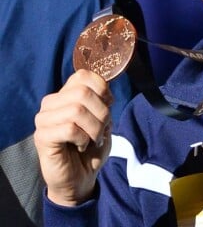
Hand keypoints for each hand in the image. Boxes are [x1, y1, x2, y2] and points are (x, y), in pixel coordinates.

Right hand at [34, 69, 112, 205]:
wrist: (81, 178)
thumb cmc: (92, 147)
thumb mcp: (104, 120)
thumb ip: (103, 102)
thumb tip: (106, 90)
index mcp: (66, 94)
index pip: (84, 75)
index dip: (103, 90)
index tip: (108, 107)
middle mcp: (51, 103)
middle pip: (83, 92)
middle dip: (102, 113)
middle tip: (102, 130)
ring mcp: (44, 119)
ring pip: (76, 110)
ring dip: (94, 128)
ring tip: (92, 139)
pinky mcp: (41, 137)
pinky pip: (69, 129)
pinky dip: (83, 139)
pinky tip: (81, 146)